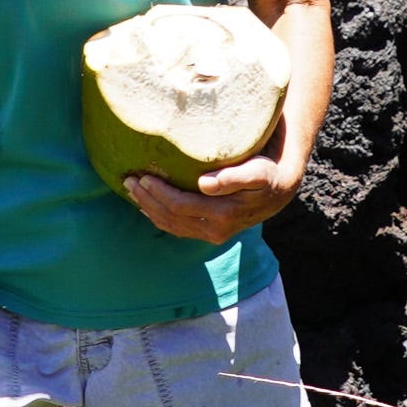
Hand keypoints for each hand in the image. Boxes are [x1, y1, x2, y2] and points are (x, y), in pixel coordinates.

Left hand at [127, 147, 304, 246]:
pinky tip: (147, 205)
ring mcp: (210, 234)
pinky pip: (177, 228)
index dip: (159, 192)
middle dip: (147, 199)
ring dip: (149, 208)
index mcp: (223, 215)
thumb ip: (234, 178)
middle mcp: (215, 229)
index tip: (143, 175)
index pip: (180, 205)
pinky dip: (159, 217)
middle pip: (171, 217)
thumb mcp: (257, 172)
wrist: (278, 192)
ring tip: (132, 190)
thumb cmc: (266, 174)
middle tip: (128, 179)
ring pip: (171, 225)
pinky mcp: (208, 233)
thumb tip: (205, 184)